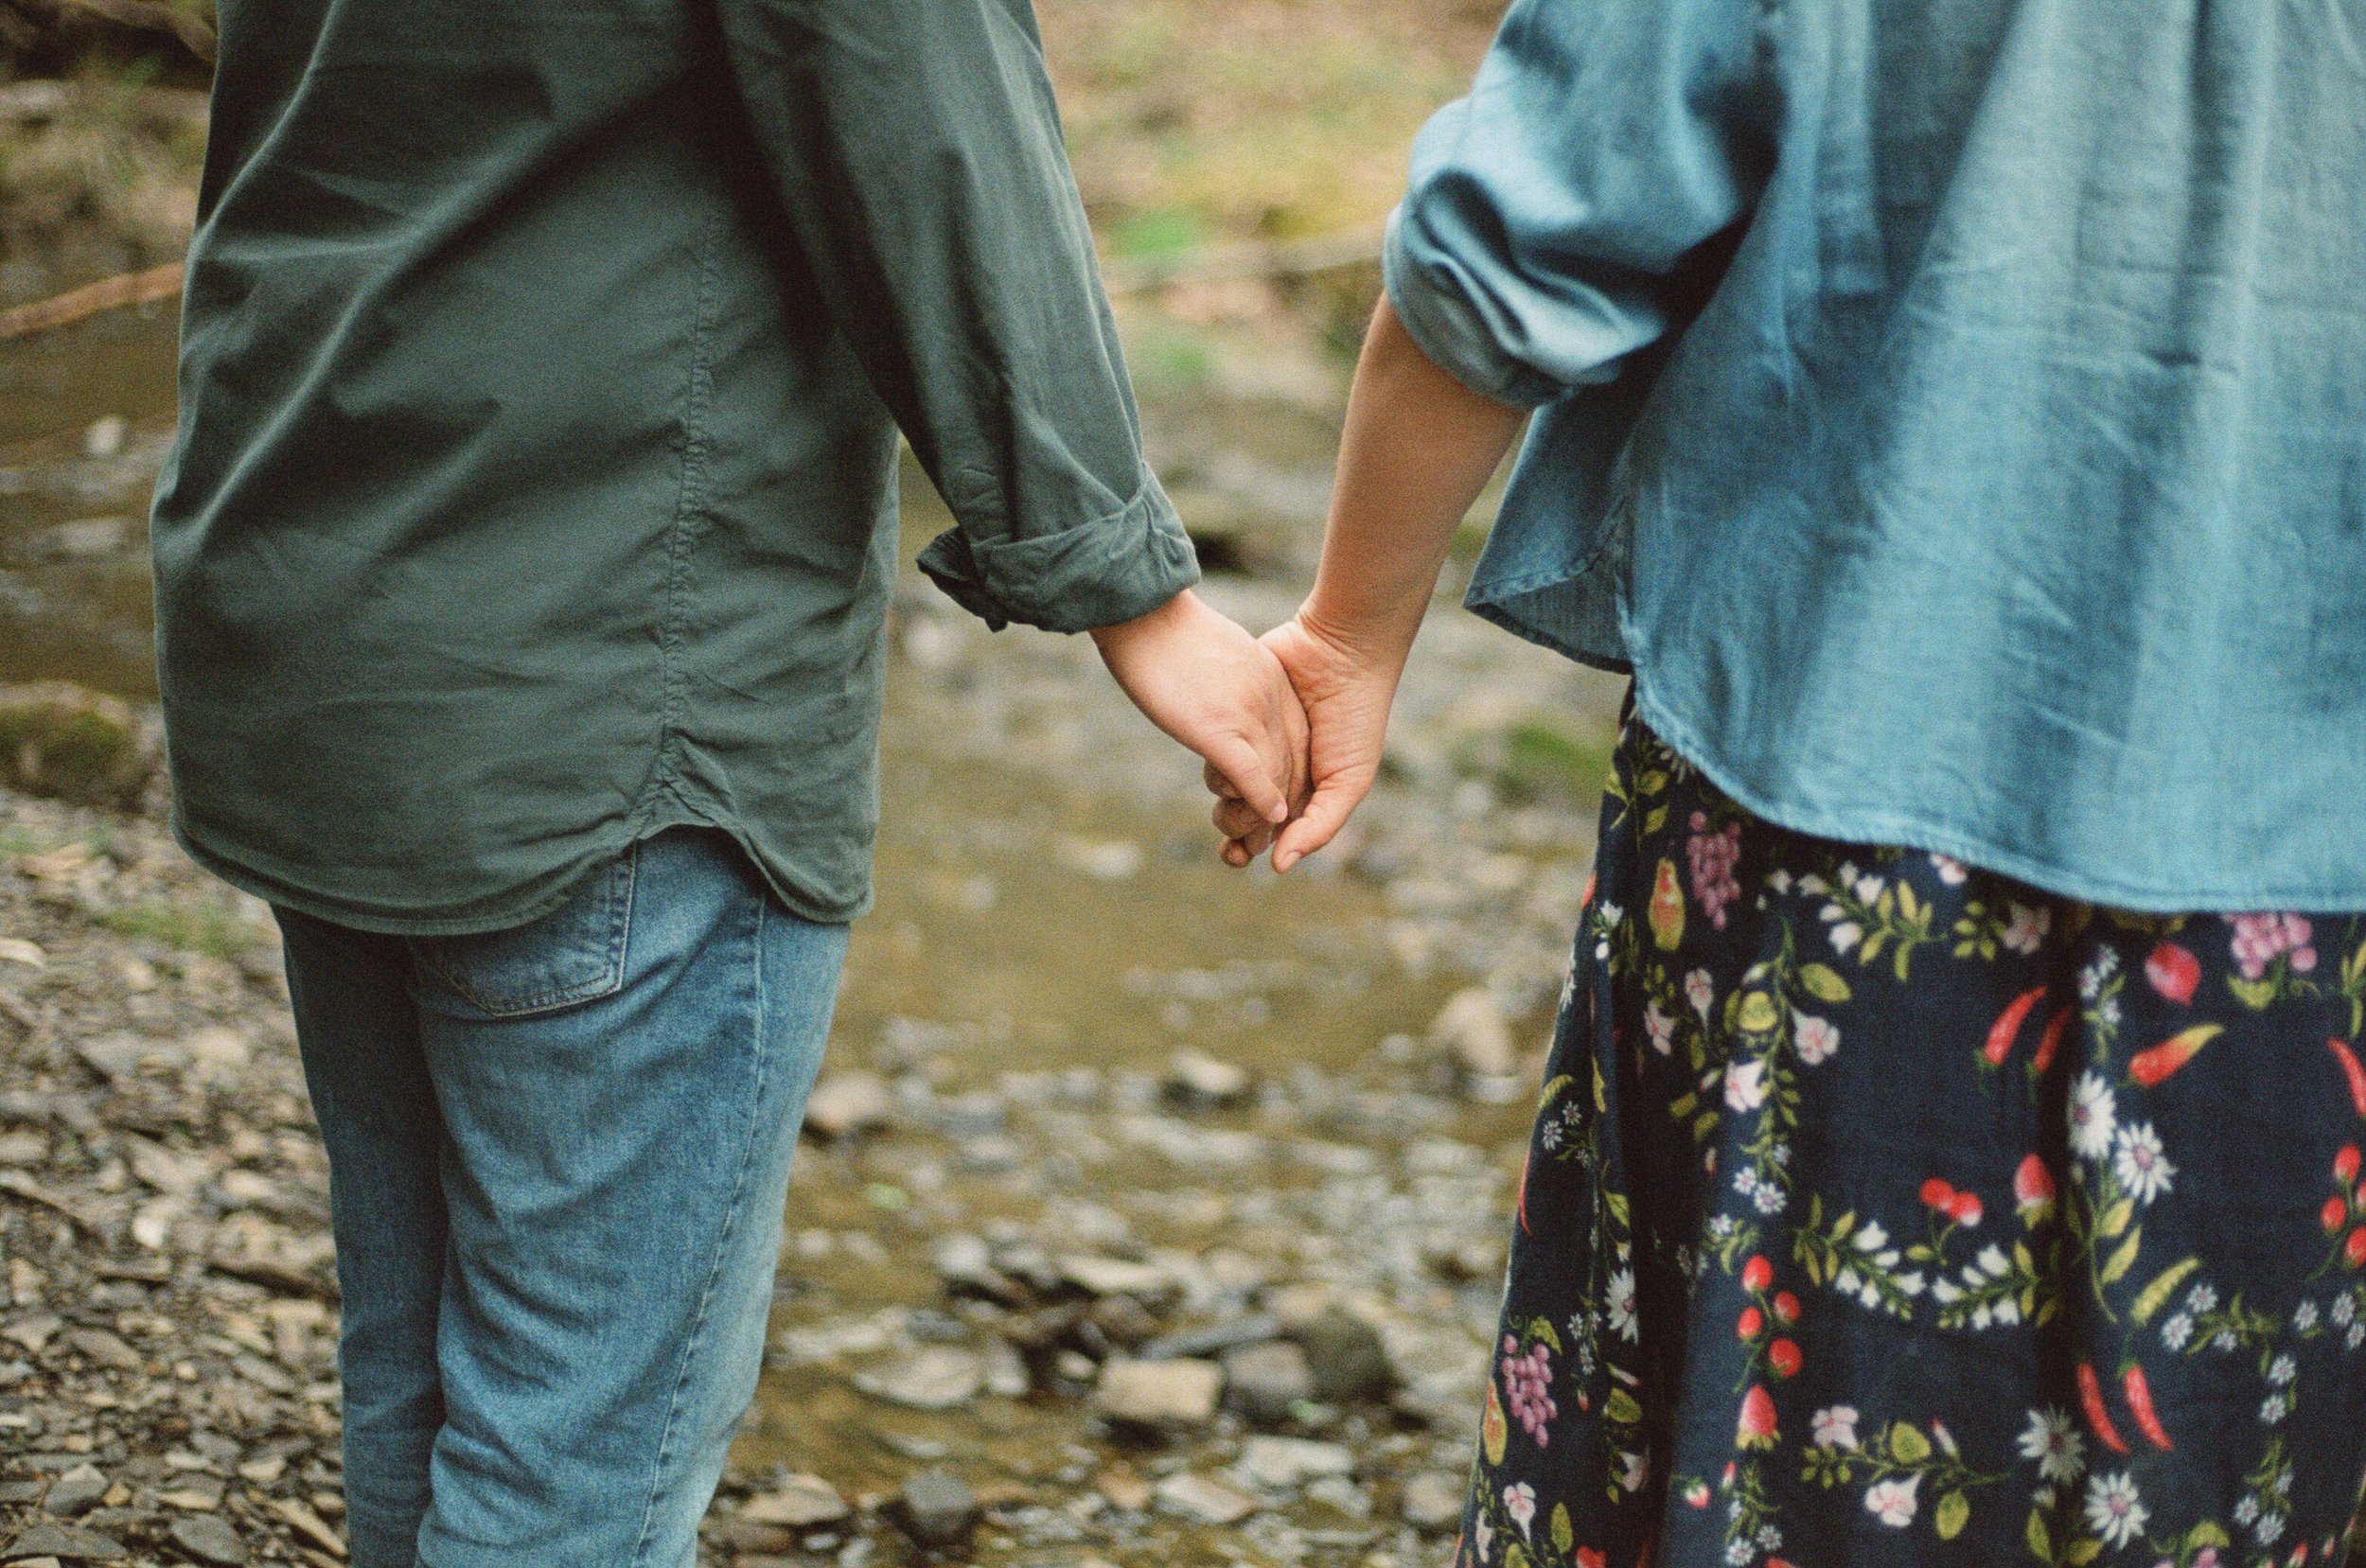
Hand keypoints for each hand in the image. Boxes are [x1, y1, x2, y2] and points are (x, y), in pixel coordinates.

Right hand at [1091, 589, 1309, 831]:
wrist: (1142, 609)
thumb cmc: (1162, 627)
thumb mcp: (1213, 653)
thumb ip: (1227, 683)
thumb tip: (1216, 703)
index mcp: (1268, 679)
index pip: (1296, 740)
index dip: (1287, 779)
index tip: (1272, 807)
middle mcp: (1268, 698)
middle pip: (1291, 764)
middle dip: (1281, 809)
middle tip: (1259, 842)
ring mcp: (1246, 714)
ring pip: (1274, 777)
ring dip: (1264, 819)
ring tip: (1249, 847)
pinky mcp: (1218, 728)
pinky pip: (1252, 773)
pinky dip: (1261, 800)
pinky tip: (1268, 820)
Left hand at [1209, 610, 1401, 871]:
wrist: (1341, 652)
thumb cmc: (1356, 718)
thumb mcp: (1349, 780)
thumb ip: (1318, 826)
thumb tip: (1278, 866)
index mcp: (1305, 791)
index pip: (1270, 832)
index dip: (1248, 848)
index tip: (1234, 854)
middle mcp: (1278, 770)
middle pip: (1241, 812)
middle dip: (1229, 826)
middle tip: (1228, 823)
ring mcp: (1254, 741)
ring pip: (1222, 779)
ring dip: (1217, 792)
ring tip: (1224, 790)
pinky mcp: (1236, 714)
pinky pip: (1215, 741)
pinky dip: (1213, 754)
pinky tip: (1213, 759)